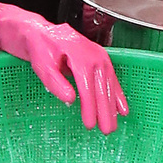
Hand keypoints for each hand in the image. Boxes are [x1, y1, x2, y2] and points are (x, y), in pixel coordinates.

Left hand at [0, 6, 127, 132]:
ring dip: (112, 107)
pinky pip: (112, 79)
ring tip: (113, 125)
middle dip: (105, 111)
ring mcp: (100, 57)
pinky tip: (122, 109)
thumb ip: (56, 82)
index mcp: (79, 56)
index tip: (90, 124)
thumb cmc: (40, 47)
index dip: (90, 107)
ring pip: (109, 85)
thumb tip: (70, 99)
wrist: (41, 32)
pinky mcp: (101, 59)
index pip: (87, 87)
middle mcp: (94, 55)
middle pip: (102, 88)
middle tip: (106, 130)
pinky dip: (117, 95)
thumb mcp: (42, 64)